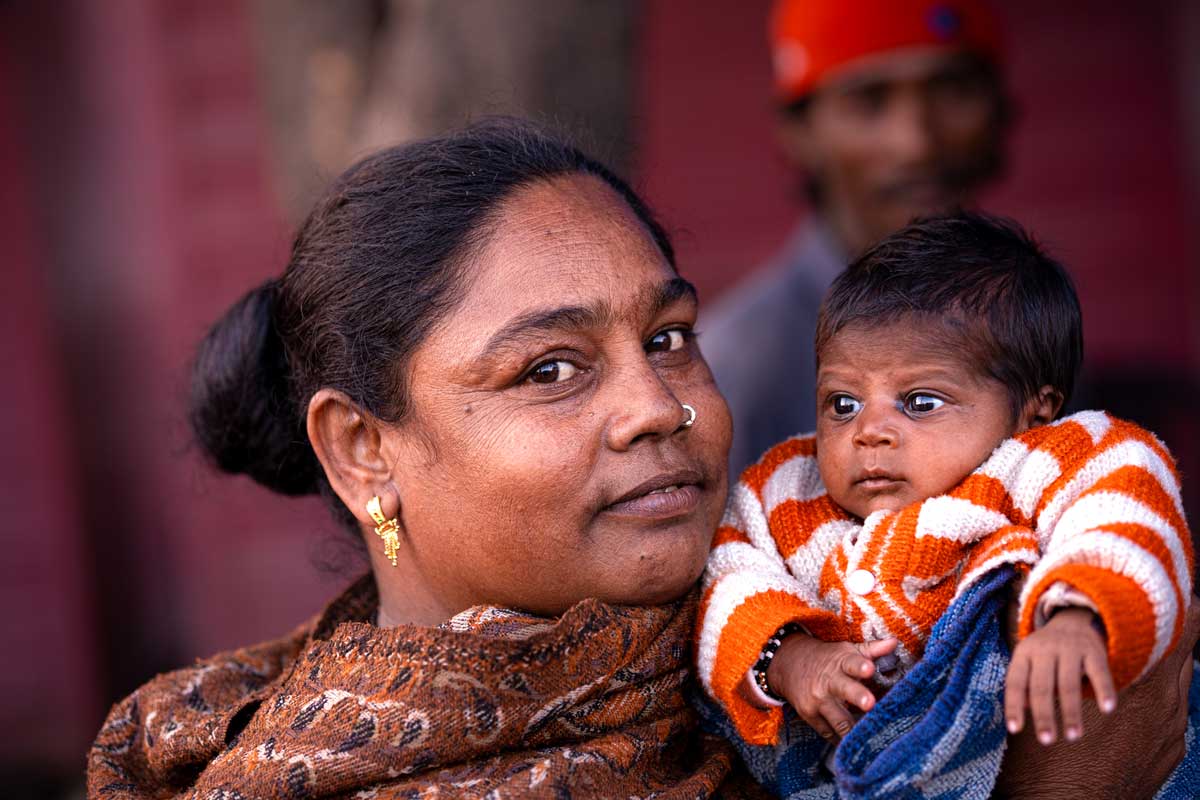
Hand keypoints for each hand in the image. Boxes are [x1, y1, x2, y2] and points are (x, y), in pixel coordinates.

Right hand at [766, 633, 897, 740]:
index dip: (860, 666)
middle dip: (858, 696)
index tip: (870, 669)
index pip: (851, 663)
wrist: (787, 664)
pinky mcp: (809, 715)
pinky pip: (829, 733)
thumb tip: (895, 642)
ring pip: (839, 720)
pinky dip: (842, 740)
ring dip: (854, 731)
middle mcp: (828, 681)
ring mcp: (817, 700)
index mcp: (840, 662)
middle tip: (870, 703)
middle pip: (845, 690)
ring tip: (869, 740)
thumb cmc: (827, 658)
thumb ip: (871, 649)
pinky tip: (854, 746)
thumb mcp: (846, 651)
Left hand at [996, 600, 1198, 798]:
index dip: (1014, 706)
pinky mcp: (1093, 650)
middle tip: (1046, 740)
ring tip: (1073, 736)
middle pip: (1041, 686)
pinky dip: (1103, 691)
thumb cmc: (1046, 653)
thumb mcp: (1030, 663)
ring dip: (1071, 712)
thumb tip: (1021, 712)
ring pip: (1068, 683)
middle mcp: (1044, 649)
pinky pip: (1099, 672)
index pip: (1015, 682)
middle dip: (1044, 715)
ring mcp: (1069, 648)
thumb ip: (1025, 686)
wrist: (1072, 619)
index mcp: (1024, 653)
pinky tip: (1106, 709)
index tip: (1015, 729)